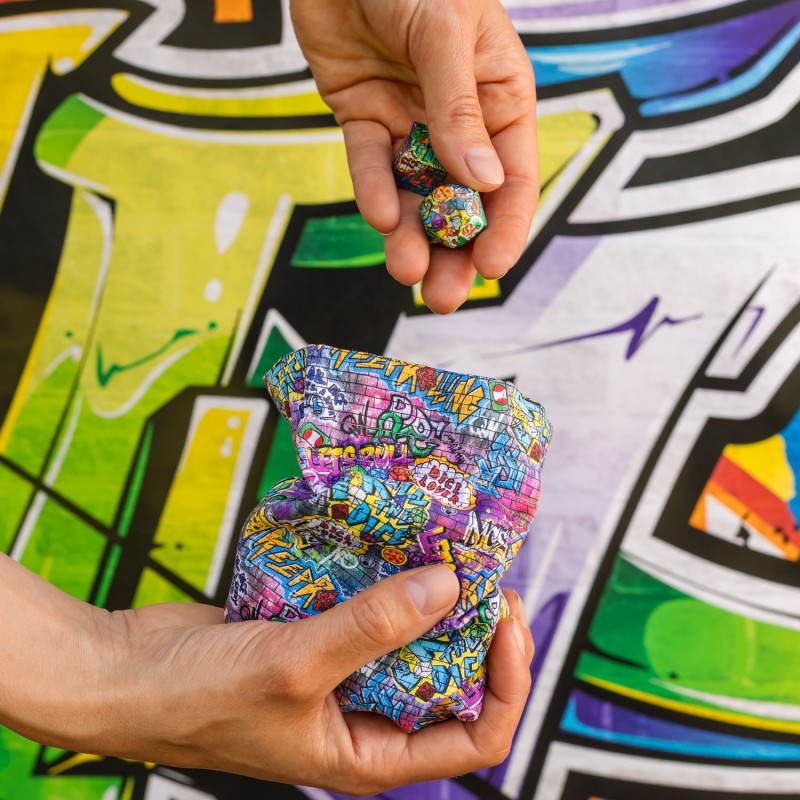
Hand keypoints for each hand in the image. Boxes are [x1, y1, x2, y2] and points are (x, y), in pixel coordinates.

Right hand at [98, 565, 533, 793]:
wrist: (125, 673)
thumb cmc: (196, 698)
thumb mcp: (295, 666)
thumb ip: (373, 627)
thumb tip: (447, 589)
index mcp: (370, 754)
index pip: (474, 736)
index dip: (505, 681)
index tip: (505, 619)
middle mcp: (365, 717)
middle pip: (449, 678)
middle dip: (473, 630)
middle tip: (480, 572)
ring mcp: (341, 673)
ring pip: (409, 638)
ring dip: (429, 599)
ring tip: (447, 551)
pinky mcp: (318, 634)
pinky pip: (367, 609)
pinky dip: (383, 581)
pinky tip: (392, 546)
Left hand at [290, 0, 537, 313]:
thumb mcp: (446, 29)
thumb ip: (459, 107)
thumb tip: (481, 180)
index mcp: (500, 98)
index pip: (511, 176)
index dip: (504, 226)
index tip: (491, 268)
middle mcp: (459, 119)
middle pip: (462, 200)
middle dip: (454, 250)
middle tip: (444, 299)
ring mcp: (410, 122)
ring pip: (415, 193)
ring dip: (412, 238)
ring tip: (408, 274)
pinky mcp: (365, 118)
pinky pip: (370, 165)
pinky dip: (373, 191)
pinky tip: (379, 218)